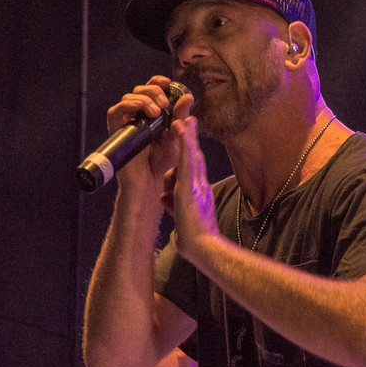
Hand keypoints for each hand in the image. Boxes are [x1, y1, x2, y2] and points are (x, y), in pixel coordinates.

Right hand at [106, 76, 192, 192]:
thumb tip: (188, 97)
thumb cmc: (164, 161)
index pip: (151, 89)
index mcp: (152, 113)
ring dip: (144, 99)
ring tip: (157, 112)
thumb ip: (181, 118)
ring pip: (129, 97)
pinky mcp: (116, 131)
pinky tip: (139, 107)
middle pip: (140, 90)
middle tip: (164, 103)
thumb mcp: (177, 137)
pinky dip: (126, 105)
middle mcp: (137, 115)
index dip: (157, 82)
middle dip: (153, 91)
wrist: (151, 181)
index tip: (167, 82)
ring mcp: (126, 123)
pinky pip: (115, 111)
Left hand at [162, 116, 220, 263]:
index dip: (191, 152)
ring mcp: (195, 186)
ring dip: (187, 138)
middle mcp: (199, 185)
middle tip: (189, 119)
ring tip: (183, 120)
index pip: (193, 167)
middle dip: (191, 139)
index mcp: (198, 191)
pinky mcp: (189, 188)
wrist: (202, 247)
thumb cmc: (194, 237)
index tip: (188, 138)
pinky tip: (181, 134)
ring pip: (191, 157)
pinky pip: (186, 163)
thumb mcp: (181, 215)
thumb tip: (163, 197)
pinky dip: (184, 147)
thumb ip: (173, 203)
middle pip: (194, 157)